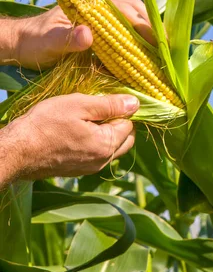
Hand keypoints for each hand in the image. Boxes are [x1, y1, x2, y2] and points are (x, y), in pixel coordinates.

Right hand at [0, 93, 138, 184]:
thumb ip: (110, 105)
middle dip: (118, 123)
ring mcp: (90, 169)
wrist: (17, 150)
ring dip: (106, 133)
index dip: (120, 110)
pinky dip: (95, 142)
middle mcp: (103, 162)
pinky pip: (97, 155)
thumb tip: (136, 103)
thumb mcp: (80, 105)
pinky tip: (77, 131)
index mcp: (107, 146)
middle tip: (98, 108)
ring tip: (86, 118)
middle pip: (125, 139)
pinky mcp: (78, 170)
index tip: (104, 100)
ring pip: (111, 148)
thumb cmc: (47, 124)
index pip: (129, 125)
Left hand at [13, 0, 154, 69]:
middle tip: (168, 52)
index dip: (145, 26)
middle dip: (154, 31)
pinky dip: (140, 47)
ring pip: (136, 24)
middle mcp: (103, 10)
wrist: (25, 45)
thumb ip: (66, 38)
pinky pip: (127, 37)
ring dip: (150, 39)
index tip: (159, 43)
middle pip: (138, 14)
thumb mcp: (47, 42)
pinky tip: (148, 62)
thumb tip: (88, 34)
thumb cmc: (35, 41)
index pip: (127, 11)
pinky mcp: (104, 35)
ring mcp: (105, 22)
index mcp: (93, 6)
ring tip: (164, 58)